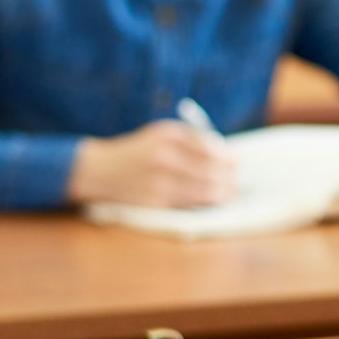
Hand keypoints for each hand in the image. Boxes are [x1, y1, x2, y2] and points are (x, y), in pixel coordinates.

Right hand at [66, 120, 234, 208]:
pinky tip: (213, 201)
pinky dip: (206, 203)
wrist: (100, 170)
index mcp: (168, 135)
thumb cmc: (139, 151)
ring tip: (231, 193)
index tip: (238, 162)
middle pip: (211, 171)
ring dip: (223, 193)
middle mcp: (164, 157)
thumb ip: (194, 140)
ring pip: (204, 191)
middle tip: (237, 182)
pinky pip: (189, 204)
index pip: (209, 149)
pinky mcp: (155, 202)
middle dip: (228, 178)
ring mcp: (159, 181)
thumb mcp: (162, 134)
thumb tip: (228, 155)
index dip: (227, 158)